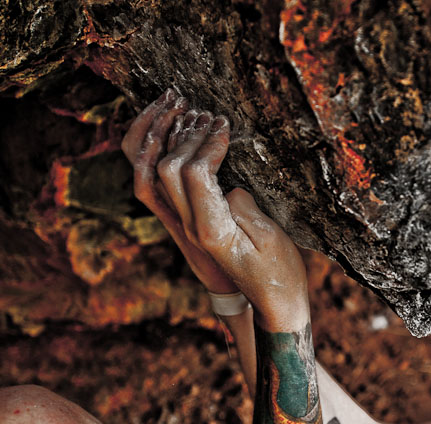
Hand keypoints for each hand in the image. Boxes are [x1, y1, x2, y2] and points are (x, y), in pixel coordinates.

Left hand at [153, 101, 309, 331]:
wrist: (272, 303)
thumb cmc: (279, 272)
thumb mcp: (270, 239)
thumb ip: (245, 208)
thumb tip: (228, 186)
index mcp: (211, 230)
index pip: (193, 173)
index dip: (207, 143)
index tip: (224, 125)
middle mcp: (190, 228)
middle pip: (165, 169)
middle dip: (183, 133)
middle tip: (204, 112)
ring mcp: (185, 226)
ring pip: (152, 175)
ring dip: (164, 139)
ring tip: (185, 113)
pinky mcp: (189, 223)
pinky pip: (161, 185)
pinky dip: (162, 156)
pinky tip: (180, 136)